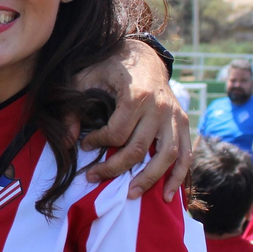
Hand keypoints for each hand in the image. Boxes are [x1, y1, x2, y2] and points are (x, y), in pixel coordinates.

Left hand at [74, 40, 190, 201]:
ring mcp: (174, 116)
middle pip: (139, 148)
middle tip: (93, 177)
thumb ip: (73, 110)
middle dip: (114, 167)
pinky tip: (168, 195)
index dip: (98, 143)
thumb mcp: (85, 79)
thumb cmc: (111, 67)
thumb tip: (66, 143)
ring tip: (130, 195)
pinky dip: (179, 176)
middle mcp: (159, 107)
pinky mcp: (183, 122)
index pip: (117, 133)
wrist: (144, 56)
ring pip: (167, 156)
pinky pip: (186, 154)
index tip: (85, 145)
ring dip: (149, 179)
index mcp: (136, 95)